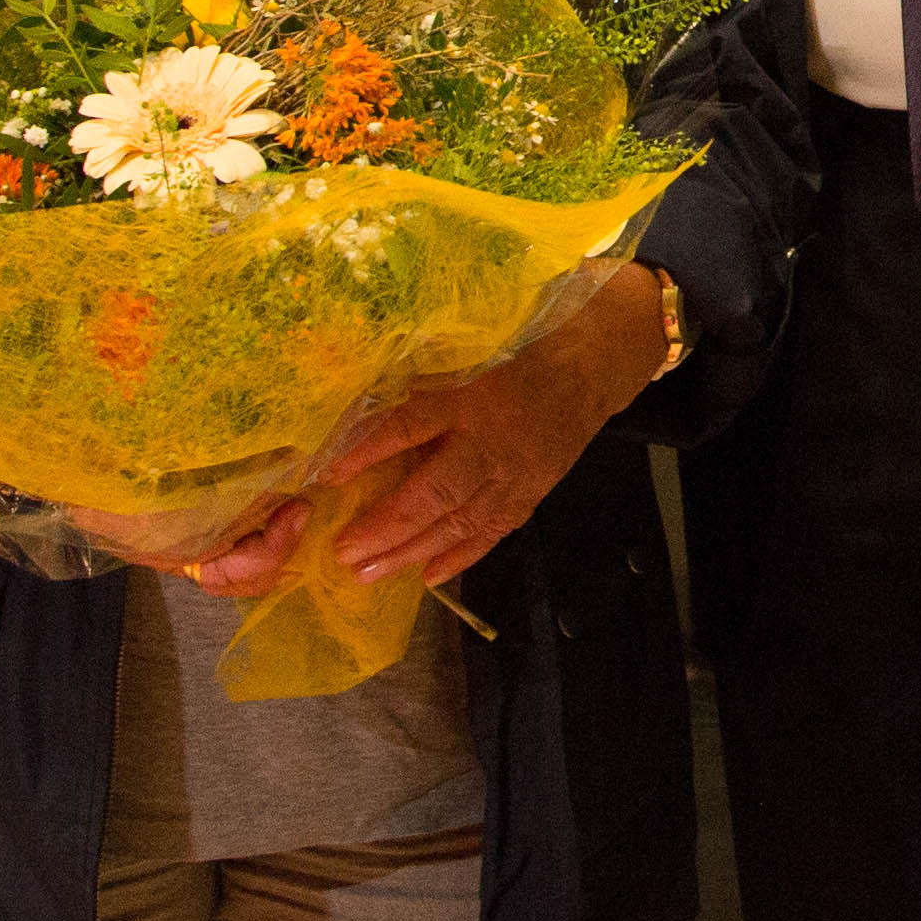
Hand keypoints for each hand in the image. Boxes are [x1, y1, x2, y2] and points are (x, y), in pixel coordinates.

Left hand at [305, 266, 677, 594]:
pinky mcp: (531, 494)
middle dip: (386, 526)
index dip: (368, 450)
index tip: (328, 475)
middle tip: (343, 551)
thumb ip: (423, 369)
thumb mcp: (471, 343)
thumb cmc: (523, 345)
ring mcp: (515, 474)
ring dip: (411, 551)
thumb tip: (356, 387)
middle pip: (435, 491)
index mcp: (474, 394)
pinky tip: (427, 576)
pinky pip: (492, 531)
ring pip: (460, 522)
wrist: (593, 364)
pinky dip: (461, 556)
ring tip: (367, 574)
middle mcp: (493, 440)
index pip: (413, 424)